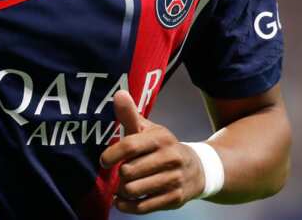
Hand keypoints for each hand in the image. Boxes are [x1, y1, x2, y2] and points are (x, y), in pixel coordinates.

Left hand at [99, 90, 205, 213]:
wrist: (197, 169)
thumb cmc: (164, 147)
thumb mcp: (150, 130)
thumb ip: (131, 115)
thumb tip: (118, 93)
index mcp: (161, 138)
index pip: (130, 146)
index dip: (111, 155)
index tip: (104, 161)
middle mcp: (170, 158)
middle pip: (128, 171)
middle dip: (119, 175)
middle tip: (121, 173)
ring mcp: (173, 179)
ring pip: (133, 190)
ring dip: (122, 191)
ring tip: (124, 186)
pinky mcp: (174, 199)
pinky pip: (141, 207)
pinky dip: (126, 206)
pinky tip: (123, 200)